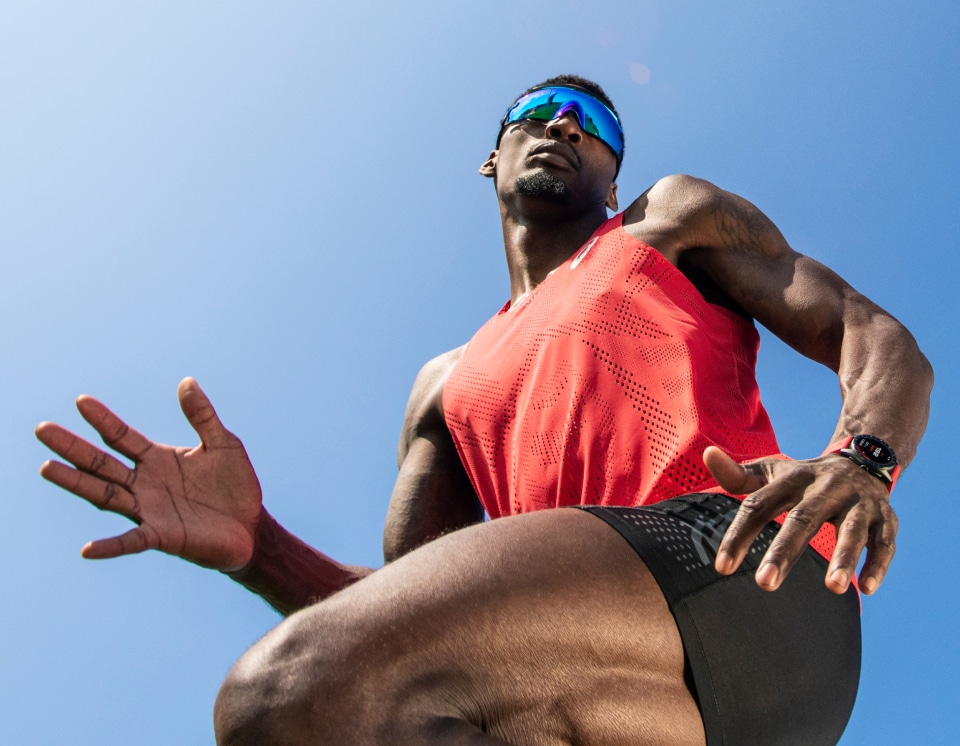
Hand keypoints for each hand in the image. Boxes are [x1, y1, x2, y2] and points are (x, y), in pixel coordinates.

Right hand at [36, 377, 261, 570]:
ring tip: (46, 468)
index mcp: (157, 460)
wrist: (251, 526)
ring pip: (105, 496)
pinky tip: (87, 550)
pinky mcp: (162, 537)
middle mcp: (145, 484)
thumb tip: (186, 381)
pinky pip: (132, 542)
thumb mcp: (222, 444)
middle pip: (102, 463)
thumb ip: (202, 416)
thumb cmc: (234, 485)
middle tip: (43, 430)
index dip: (103, 420)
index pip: (122, 437)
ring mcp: (149, 511)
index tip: (81, 401)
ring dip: (76, 484)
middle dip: (73, 448)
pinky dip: (110, 546)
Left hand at [703, 446, 897, 594]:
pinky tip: (867, 588)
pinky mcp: (884, 518)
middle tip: (764, 584)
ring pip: (852, 530)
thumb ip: (738, 475)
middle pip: (803, 518)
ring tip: (833, 588)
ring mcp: (858, 503)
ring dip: (844, 557)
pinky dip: (877, 564)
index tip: (721, 567)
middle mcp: (826, 488)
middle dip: (784, 551)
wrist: (862, 460)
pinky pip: (884, 542)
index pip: (759, 505)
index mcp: (793, 479)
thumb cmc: (804, 479)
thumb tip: (708, 455)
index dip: (739, 535)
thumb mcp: (772, 472)